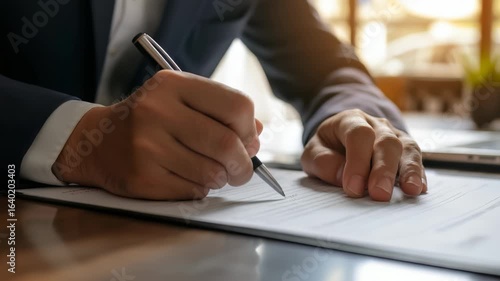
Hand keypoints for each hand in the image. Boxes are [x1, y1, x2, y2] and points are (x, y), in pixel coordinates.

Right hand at [52, 71, 262, 199]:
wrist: (98, 141)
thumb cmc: (150, 119)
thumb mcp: (182, 100)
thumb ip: (221, 111)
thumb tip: (257, 135)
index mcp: (173, 85)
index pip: (237, 106)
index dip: (249, 129)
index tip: (247, 140)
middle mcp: (157, 111)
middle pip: (227, 144)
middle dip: (243, 164)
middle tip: (241, 170)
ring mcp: (147, 146)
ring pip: (212, 173)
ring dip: (221, 178)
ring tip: (212, 172)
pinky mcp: (142, 177)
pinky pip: (193, 190)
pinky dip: (200, 188)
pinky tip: (187, 177)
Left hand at [301, 109, 426, 200]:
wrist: (340, 138)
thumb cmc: (327, 148)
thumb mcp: (312, 152)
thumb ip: (322, 161)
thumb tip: (341, 177)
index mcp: (350, 120)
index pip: (358, 135)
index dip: (357, 161)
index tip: (352, 187)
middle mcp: (376, 125)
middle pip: (386, 141)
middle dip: (383, 169)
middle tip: (379, 194)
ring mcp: (394, 135)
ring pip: (407, 148)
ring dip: (409, 170)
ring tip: (410, 191)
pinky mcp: (406, 150)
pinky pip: (417, 159)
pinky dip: (419, 174)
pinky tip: (420, 189)